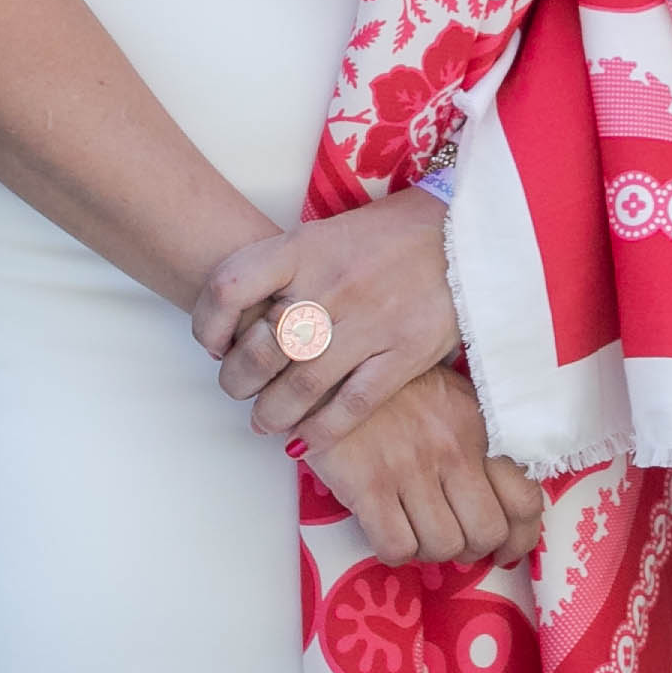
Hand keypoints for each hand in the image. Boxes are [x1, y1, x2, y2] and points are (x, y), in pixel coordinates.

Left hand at [191, 188, 458, 444]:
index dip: (208, 323)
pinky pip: (352, 405)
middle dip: (237, 379)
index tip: (212, 344)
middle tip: (237, 390)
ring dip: (271, 412)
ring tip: (263, 421)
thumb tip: (241, 320)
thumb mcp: (326, 233)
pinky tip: (304, 441)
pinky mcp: (406, 353)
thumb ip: (285, 270)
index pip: (230, 286)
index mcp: (304, 248)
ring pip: (300, 385)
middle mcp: (332, 284)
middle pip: (261, 346)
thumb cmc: (387, 235)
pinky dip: (321, 430)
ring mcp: (370, 321)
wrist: (463, 231)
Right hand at [300, 364, 544, 569]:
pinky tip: (386, 531)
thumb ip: (479, 442)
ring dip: (431, 551)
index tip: (505, 549)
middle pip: (487, 532)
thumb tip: (498, 496)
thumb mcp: (450, 400)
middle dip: (473, 550)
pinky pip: (396, 546)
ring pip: (443, 546)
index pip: (524, 500)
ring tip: (415, 532)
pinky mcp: (367, 484)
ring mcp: (409, 467)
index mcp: (477, 428)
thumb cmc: (391, 387)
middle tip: (453, 541)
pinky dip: (395, 551)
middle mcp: (451, 449)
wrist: (328, 364)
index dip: (520, 538)